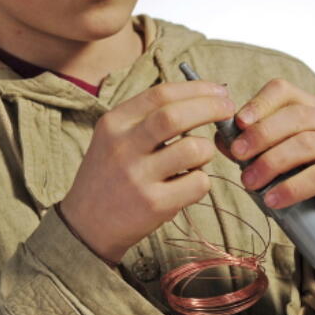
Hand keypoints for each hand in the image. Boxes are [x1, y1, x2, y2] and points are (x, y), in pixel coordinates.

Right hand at [60, 80, 234, 263]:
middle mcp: (122, 146)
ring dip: (207, 149)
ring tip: (199, 157)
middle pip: (176, 116)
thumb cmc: (110, 175)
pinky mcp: (153, 204)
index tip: (219, 92)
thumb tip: (202, 96)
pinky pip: (198, 183)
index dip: (197, 89)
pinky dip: (203, 180)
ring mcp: (137, 177)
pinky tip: (189, 184)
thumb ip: (148, 118)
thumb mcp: (115, 138)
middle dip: (211, 108)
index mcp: (114, 123)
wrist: (85, 225)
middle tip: (228, 110)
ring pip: (193, 149)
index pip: (161, 94)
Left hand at [220, 78, 314, 271]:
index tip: (239, 122)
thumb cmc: (299, 177)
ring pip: (305, 144)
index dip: (259, 103)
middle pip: (294, 116)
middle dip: (261, 135)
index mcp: (309, 107)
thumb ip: (249, 145)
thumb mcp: (271, 156)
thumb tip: (221, 138)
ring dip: (271, 162)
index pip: (283, 90)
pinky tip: (272, 200)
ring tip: (249, 182)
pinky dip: (291, 187)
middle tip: (238, 155)